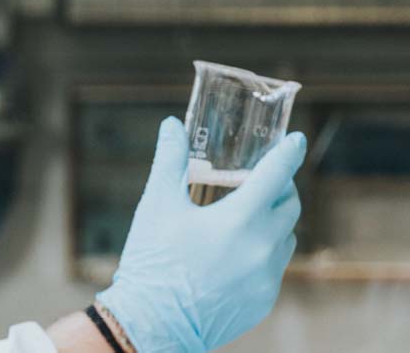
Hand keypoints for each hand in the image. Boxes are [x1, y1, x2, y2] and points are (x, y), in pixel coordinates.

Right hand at [96, 117, 305, 352]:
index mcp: (238, 220)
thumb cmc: (152, 262)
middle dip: (280, 187)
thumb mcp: (156, 205)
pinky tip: (233, 253)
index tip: (295, 140)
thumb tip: (171, 125)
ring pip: (285, 237)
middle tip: (260, 179)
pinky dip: (262, 252)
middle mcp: (262, 249)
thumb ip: (169, 161)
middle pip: (289, 205)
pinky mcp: (264, 300)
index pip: (277, 175)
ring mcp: (266, 278)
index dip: (288, 153)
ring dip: (273, 221)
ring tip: (244, 217)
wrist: (151, 323)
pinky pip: (274, 267)